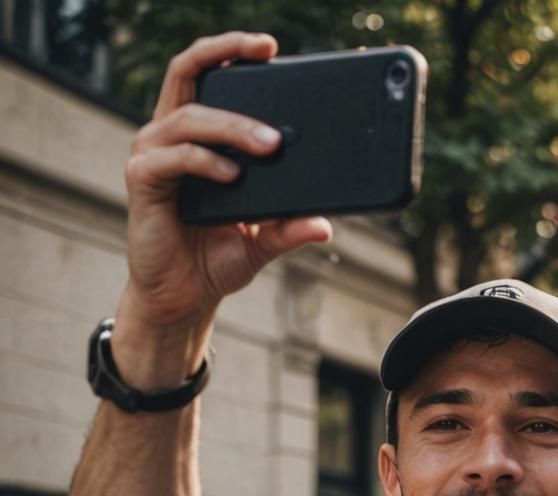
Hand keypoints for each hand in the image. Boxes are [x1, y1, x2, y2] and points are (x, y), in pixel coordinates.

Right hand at [120, 32, 331, 338]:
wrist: (183, 297)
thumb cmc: (215, 261)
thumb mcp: (263, 242)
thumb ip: (289, 228)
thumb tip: (325, 224)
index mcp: (199, 136)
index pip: (214, 76)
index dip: (237, 50)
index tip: (274, 45)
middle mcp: (172, 134)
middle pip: (190, 67)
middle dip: (228, 51)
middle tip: (269, 56)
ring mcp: (155, 153)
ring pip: (192, 114)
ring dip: (234, 124)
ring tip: (269, 144)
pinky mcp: (142, 178)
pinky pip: (177, 156)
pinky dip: (208, 162)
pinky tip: (232, 176)